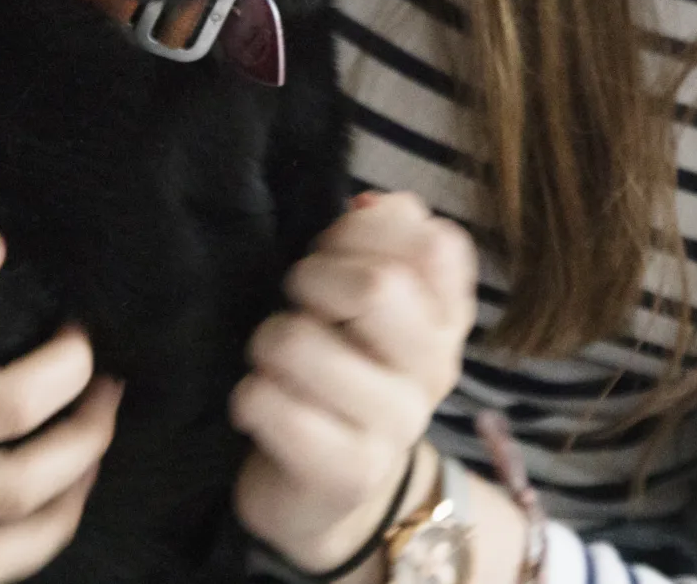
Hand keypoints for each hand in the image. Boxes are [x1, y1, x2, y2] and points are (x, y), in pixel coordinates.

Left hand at [231, 192, 479, 571]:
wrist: (331, 495)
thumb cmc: (340, 373)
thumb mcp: (368, 306)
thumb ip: (377, 242)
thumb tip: (369, 202)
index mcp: (446, 317)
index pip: (434, 241)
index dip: (366, 229)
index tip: (334, 251)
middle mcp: (435, 369)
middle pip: (377, 286)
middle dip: (312, 277)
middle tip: (297, 300)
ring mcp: (396, 426)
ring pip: (301, 343)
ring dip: (267, 341)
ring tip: (273, 359)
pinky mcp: (347, 473)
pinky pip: (270, 404)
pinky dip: (250, 397)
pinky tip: (261, 407)